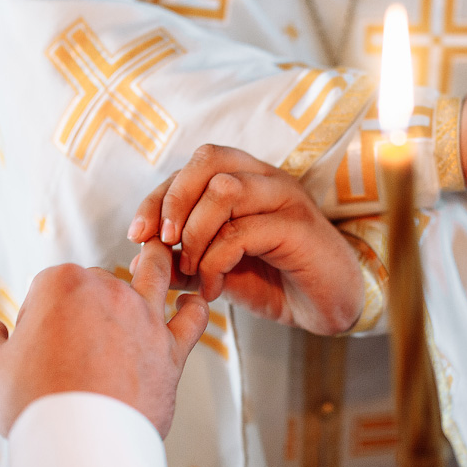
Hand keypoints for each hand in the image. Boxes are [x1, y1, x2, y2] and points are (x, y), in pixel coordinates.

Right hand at [0, 243, 208, 436]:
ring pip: (155, 274)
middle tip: (74, 341)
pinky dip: (195, 308)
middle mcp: (109, 291)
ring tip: (152, 261)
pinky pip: (193, 318)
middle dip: (87, 300)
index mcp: (61, 284)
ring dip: (154, 265)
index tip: (36, 343)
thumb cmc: (34, 404)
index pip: (49, 283)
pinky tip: (193, 303)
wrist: (82, 444)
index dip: (39, 312)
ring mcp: (144, 317)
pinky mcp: (171, 348)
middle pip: (99, 279)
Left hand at [128, 145, 363, 335]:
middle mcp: (268, 178)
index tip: (138, 234)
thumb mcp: (221, 269)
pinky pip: (243, 232)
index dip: (159, 196)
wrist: (329, 307)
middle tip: (161, 242)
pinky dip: (215, 262)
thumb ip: (186, 258)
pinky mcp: (299, 228)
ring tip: (191, 268)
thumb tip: (143, 255)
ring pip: (224, 189)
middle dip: (172, 200)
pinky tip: (213, 288)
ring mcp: (286, 199)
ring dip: (194, 232)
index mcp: (249, 178)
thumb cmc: (278, 281)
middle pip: (209, 159)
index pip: (194, 165)